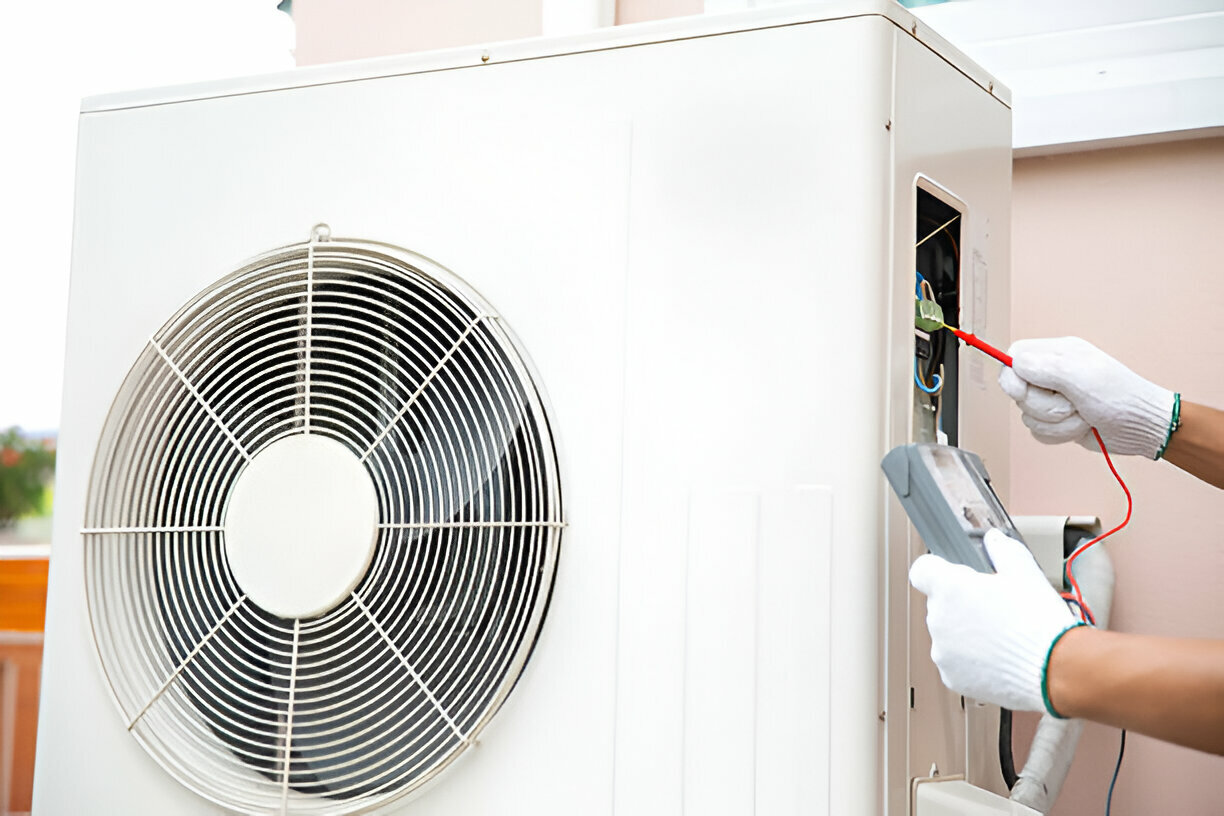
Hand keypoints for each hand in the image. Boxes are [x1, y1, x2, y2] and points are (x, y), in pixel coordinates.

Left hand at [909, 530, 1078, 713]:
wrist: (1055, 669)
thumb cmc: (1039, 622)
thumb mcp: (1024, 572)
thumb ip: (1002, 550)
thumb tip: (994, 540)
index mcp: (949, 588)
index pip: (922, 570)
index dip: (938, 569)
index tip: (952, 575)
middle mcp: (938, 619)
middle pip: (939, 603)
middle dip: (961, 603)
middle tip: (994, 608)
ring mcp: (942, 650)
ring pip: (947, 633)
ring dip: (965, 632)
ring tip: (1001, 636)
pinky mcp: (951, 676)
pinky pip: (955, 662)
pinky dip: (970, 660)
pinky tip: (997, 657)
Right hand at [999, 337, 1174, 457]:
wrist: (1141, 427)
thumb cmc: (1120, 398)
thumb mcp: (1080, 376)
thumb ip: (1042, 367)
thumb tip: (1014, 364)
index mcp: (1058, 353)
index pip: (1015, 356)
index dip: (1011, 376)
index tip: (1021, 392)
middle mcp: (1053, 374)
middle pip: (1018, 391)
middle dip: (1043, 405)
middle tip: (1071, 403)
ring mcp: (1054, 398)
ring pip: (1027, 415)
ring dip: (1056, 422)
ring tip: (1082, 414)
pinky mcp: (1057, 421)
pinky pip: (1037, 431)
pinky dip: (1059, 434)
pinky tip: (1080, 426)